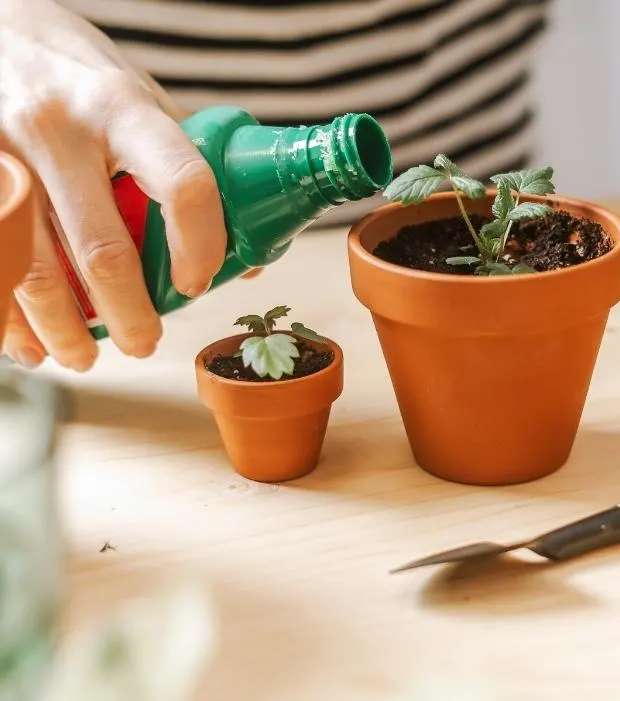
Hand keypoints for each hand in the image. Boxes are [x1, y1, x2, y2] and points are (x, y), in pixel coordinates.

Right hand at [0, 0, 225, 370]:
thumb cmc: (75, 76)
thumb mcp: (138, 98)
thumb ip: (184, 168)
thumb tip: (246, 255)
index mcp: (121, 107)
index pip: (183, 185)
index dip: (200, 246)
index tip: (198, 283)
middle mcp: (57, 128)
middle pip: (104, 252)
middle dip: (131, 317)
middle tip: (145, 343)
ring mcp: (1, 154)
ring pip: (36, 272)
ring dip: (66, 332)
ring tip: (86, 356)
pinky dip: (10, 317)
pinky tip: (29, 342)